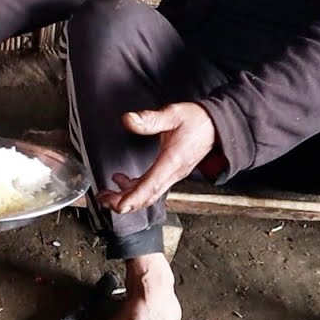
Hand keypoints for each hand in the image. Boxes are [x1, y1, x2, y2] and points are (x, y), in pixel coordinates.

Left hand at [95, 102, 215, 214]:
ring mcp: (173, 175)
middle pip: (147, 196)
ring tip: (107, 195)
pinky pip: (151, 187)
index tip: (118, 205)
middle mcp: (173, 173)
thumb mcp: (173, 114)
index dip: (133, 197)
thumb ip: (150, 119)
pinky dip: (134, 189)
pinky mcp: (171, 173)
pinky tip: (121, 181)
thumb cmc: (197, 120)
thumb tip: (129, 120)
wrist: (216, 126)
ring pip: (148, 194)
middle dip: (124, 202)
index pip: (151, 185)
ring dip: (127, 197)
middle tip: (103, 199)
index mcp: (173, 161)